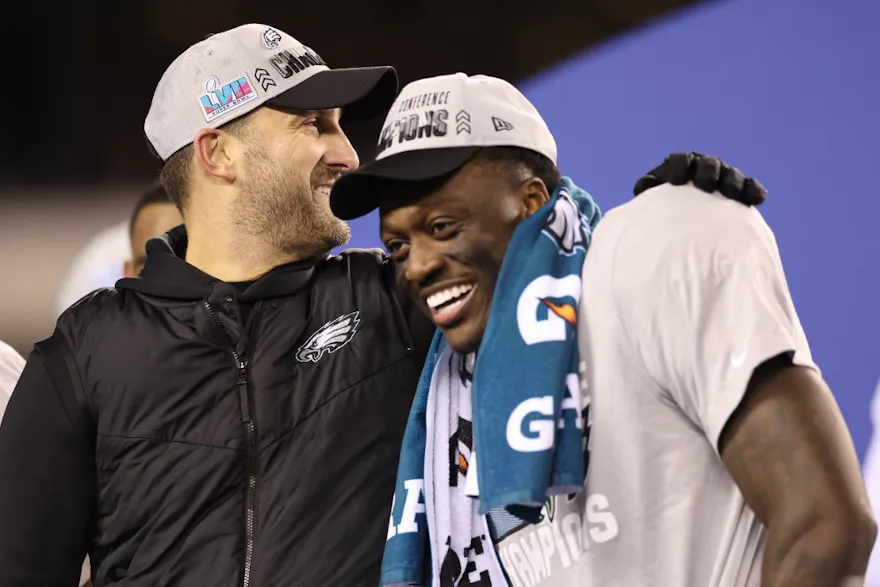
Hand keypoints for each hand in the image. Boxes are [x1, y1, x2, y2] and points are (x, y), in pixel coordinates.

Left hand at [633, 152, 766, 205]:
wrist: (682, 226)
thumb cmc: (662, 212)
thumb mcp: (651, 201)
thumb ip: (647, 191)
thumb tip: (642, 188)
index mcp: (679, 168)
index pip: (680, 160)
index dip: (680, 166)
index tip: (678, 180)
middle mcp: (702, 169)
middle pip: (708, 164)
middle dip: (708, 171)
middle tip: (706, 185)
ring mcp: (722, 179)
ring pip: (730, 175)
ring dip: (732, 182)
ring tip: (732, 194)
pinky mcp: (739, 193)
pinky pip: (749, 189)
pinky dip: (753, 191)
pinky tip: (758, 199)